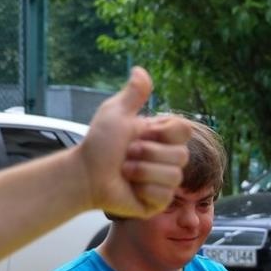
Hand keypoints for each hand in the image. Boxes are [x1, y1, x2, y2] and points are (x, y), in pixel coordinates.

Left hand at [76, 67, 193, 216]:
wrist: (85, 175)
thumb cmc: (98, 145)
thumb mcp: (115, 114)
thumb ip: (133, 94)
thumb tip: (139, 69)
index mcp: (162, 137)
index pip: (186, 130)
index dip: (165, 133)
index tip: (142, 132)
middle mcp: (167, 159)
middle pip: (181, 155)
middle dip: (147, 154)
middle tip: (127, 154)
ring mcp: (165, 181)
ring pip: (173, 176)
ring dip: (142, 172)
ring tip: (125, 171)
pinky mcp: (159, 201)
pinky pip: (164, 194)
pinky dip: (144, 190)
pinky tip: (131, 188)